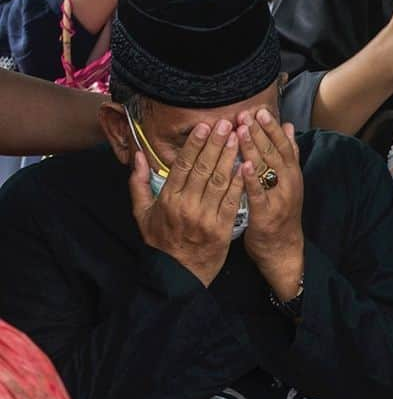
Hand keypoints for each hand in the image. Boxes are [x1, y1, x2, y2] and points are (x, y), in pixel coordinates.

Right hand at [130, 119, 243, 286]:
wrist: (176, 275)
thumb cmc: (160, 242)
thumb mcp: (142, 214)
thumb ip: (139, 183)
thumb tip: (138, 155)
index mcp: (167, 199)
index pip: (183, 165)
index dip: (195, 144)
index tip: (204, 126)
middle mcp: (186, 206)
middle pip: (203, 168)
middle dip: (216, 144)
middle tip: (227, 123)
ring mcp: (205, 217)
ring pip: (219, 181)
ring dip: (230, 157)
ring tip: (239, 137)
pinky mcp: (222, 228)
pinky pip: (232, 201)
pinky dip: (239, 183)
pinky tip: (248, 166)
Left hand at [237, 107, 303, 300]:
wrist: (283, 249)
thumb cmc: (281, 213)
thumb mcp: (288, 182)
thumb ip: (289, 155)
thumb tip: (289, 126)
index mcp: (292, 174)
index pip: (284, 145)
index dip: (272, 127)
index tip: (260, 110)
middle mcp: (288, 183)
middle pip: (275, 153)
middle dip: (260, 132)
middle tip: (247, 113)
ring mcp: (279, 199)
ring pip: (267, 170)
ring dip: (255, 149)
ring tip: (242, 130)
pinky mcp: (266, 215)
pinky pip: (259, 195)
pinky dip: (252, 179)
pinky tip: (243, 166)